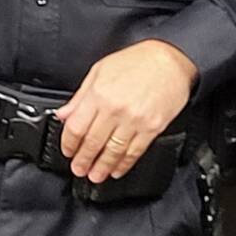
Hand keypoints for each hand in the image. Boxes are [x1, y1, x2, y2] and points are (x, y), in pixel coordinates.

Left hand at [54, 40, 198, 183]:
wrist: (169, 60)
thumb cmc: (136, 61)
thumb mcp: (100, 70)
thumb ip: (80, 96)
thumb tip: (65, 114)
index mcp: (99, 94)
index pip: (76, 127)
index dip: (68, 143)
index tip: (67, 151)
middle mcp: (115, 109)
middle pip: (93, 143)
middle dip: (83, 160)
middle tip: (78, 169)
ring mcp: (134, 120)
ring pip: (113, 151)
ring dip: (102, 167)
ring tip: (95, 175)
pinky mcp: (152, 128)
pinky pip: (134, 152)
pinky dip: (124, 164)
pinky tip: (117, 170)